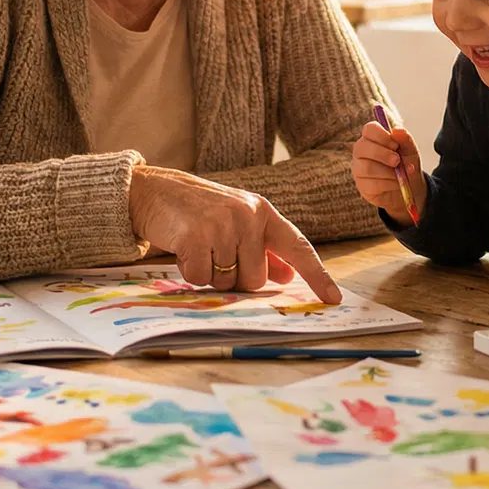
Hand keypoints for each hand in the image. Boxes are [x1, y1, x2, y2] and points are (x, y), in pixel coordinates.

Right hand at [125, 164, 342, 303]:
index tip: (334, 298)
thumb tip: (287, 276)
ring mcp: (223, 225)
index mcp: (263, 212)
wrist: (154, 190)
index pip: (298, 247)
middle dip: (235, 277)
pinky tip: (184, 250)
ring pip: (227, 282)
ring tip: (199, 247)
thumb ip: (264, 247)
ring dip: (211, 275)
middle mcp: (248, 216)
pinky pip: (201, 280)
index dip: (318, 274)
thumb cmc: (198, 210)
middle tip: (216, 254)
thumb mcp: (237, 221)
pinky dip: (190, 274)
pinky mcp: (196, 237)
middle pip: (256, 279)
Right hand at [351, 120, 426, 227]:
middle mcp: (361, 151)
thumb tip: (398, 130)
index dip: (382, 135)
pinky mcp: (362, 185)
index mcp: (372, 137)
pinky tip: (396, 183)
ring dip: (388, 172)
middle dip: (382, 154)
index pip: (369, 129)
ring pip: (367, 168)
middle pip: (362, 147)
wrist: (409, 187)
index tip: (396, 145)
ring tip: (400, 175)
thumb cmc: (406, 163)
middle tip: (397, 160)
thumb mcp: (410, 151)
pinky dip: (388, 184)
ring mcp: (359, 168)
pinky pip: (372, 184)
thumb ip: (405, 140)